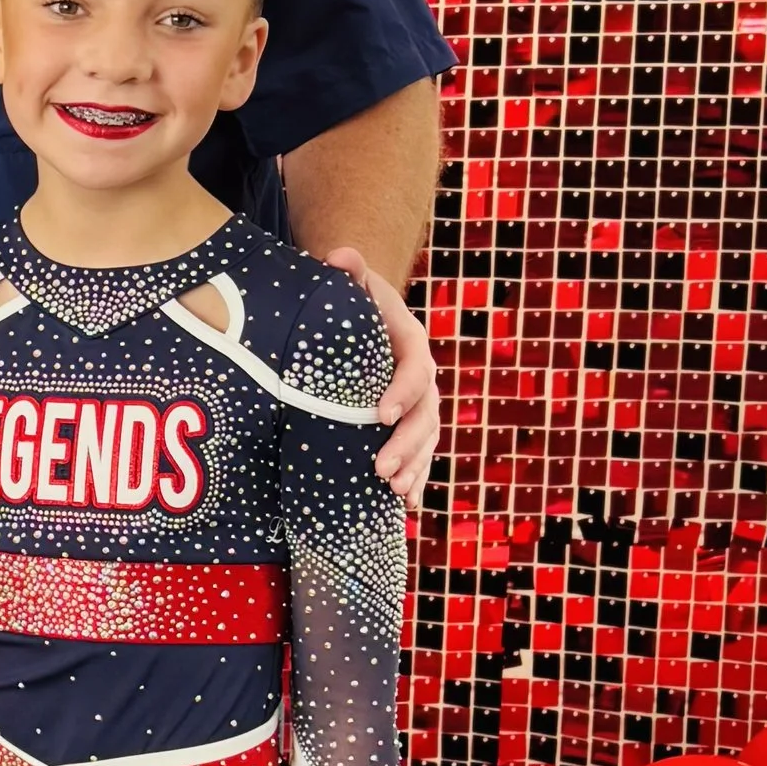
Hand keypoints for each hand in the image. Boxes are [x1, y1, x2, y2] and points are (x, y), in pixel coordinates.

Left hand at [326, 248, 437, 511]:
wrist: (365, 320)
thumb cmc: (355, 303)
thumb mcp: (354, 284)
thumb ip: (350, 272)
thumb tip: (339, 257)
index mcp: (412, 345)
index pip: (415, 369)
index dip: (402, 392)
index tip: (379, 415)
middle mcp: (424, 379)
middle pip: (425, 415)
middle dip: (407, 446)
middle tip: (381, 472)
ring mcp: (421, 406)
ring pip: (427, 441)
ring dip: (414, 468)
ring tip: (395, 494)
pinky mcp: (410, 427)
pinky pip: (419, 456)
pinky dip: (416, 480)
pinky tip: (406, 508)